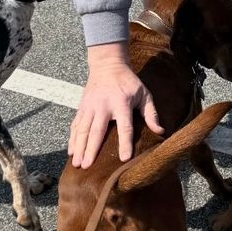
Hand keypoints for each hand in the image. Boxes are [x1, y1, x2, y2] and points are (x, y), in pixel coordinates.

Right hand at [68, 43, 163, 167]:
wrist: (107, 64)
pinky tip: (71, 151)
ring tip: (76, 163)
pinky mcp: (82, 107)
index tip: (124, 158)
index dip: (125, 143)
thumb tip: (160, 131)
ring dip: (78, 147)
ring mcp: (90, 106)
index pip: (124, 126)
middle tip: (87, 166)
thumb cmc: (128, 81)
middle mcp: (103, 105)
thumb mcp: (144, 93)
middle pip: (96, 131)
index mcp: (121, 102)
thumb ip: (151, 113)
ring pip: (82, 129)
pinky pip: (75, 125)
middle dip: (91, 149)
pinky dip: (72, 139)